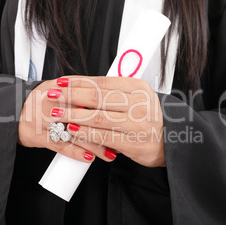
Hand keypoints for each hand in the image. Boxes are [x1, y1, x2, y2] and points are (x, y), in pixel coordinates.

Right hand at [18, 79, 114, 162]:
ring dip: (95, 144)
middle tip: (123, 136)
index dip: (106, 106)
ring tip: (112, 153)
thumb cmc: (40, 101)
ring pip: (74, 132)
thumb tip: (108, 91)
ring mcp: (43, 120)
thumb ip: (78, 89)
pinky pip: (60, 146)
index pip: (86, 95)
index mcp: (58, 88)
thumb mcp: (56, 88)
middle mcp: (50, 102)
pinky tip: (90, 158)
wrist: (10, 111)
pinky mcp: (37, 136)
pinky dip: (76, 153)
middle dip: (105, 127)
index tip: (123, 115)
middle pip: (83, 114)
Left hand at [46, 76, 165, 166]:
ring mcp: (136, 124)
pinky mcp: (132, 143)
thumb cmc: (150, 118)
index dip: (79, 81)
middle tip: (52, 95)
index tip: (62, 81)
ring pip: (97, 117)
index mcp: (139, 88)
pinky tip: (71, 130)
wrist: (173, 141)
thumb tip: (84, 87)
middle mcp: (139, 103)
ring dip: (73, 115)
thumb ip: (116, 92)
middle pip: (97, 97)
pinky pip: (102, 137)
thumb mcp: (139, 98)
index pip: (103, 81)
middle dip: (71, 95)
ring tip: (56, 114)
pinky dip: (84, 133)